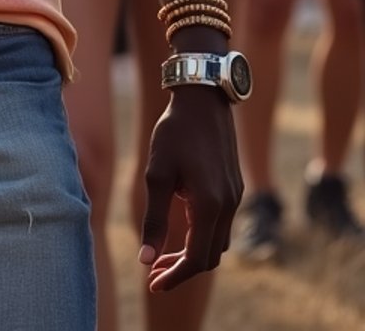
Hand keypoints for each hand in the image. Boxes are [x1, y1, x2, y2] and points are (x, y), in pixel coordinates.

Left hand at [139, 86, 242, 291]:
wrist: (203, 97)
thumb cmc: (174, 132)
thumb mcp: (157, 174)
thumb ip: (154, 219)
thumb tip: (145, 258)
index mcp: (210, 205)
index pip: (197, 259)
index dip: (175, 276)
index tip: (152, 284)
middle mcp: (229, 205)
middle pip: (210, 257)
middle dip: (182, 269)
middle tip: (153, 272)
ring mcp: (235, 196)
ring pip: (218, 242)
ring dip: (193, 254)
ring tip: (162, 254)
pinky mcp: (235, 186)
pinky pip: (222, 224)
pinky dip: (202, 235)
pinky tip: (181, 227)